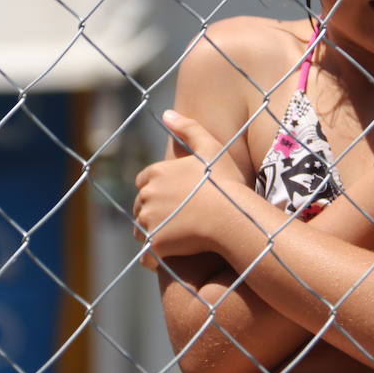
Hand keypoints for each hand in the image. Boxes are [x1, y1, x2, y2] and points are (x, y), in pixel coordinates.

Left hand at [133, 110, 245, 267]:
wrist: (232, 216)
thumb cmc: (225, 183)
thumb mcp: (210, 148)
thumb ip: (187, 128)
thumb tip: (166, 113)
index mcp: (156, 173)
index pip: (144, 182)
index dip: (158, 191)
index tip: (175, 199)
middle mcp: (147, 195)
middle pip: (140, 207)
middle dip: (154, 213)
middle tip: (178, 220)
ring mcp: (149, 221)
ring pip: (141, 231)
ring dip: (152, 235)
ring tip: (176, 238)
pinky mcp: (155, 244)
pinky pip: (146, 256)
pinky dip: (155, 259)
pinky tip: (170, 257)